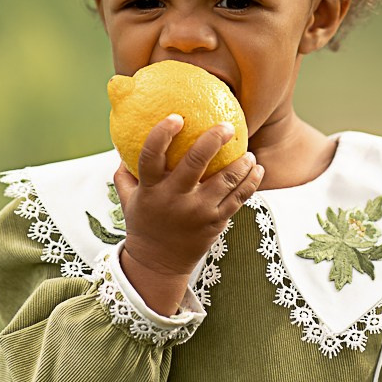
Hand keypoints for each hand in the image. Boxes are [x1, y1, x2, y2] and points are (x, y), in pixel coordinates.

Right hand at [113, 115, 264, 313]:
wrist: (158, 264)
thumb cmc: (144, 224)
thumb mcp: (127, 200)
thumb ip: (125, 173)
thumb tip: (124, 144)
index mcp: (151, 189)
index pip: (151, 156)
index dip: (162, 134)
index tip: (176, 117)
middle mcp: (175, 199)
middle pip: (196, 162)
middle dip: (213, 139)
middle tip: (227, 126)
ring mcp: (198, 212)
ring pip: (226, 180)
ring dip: (241, 163)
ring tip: (248, 152)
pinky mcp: (216, 223)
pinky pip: (239, 198)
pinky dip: (251, 182)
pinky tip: (257, 169)